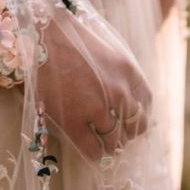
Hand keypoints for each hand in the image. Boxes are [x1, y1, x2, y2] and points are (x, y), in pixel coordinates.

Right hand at [34, 11, 152, 163]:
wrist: (43, 36)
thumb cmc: (74, 40)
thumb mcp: (108, 51)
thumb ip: (122, 75)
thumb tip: (129, 102)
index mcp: (128, 71)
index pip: (146, 102)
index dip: (141, 114)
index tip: (132, 120)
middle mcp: (118, 91)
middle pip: (134, 125)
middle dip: (126, 132)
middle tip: (117, 133)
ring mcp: (96, 108)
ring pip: (114, 140)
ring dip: (111, 144)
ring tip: (103, 142)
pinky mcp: (73, 121)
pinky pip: (93, 150)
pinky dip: (96, 154)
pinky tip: (93, 150)